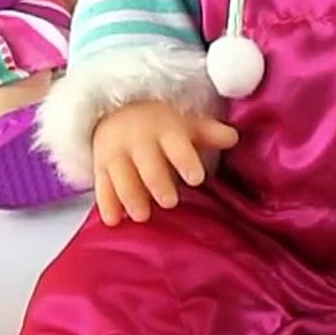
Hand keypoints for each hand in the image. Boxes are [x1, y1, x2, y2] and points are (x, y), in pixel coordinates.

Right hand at [89, 101, 237, 225]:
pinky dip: (106, 203)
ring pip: (121, 176)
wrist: (117, 113)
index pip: (175, 144)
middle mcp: (138, 141)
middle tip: (170, 202)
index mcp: (164, 129)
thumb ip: (209, 133)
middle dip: (157, 182)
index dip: (185, 160)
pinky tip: (112, 221)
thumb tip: (235, 138)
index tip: (196, 179)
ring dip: (130, 196)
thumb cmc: (161, 126)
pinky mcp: (100, 167)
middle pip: (147, 163)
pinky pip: (101, 185)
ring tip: (142, 216)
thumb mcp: (186, 124)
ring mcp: (116, 154)